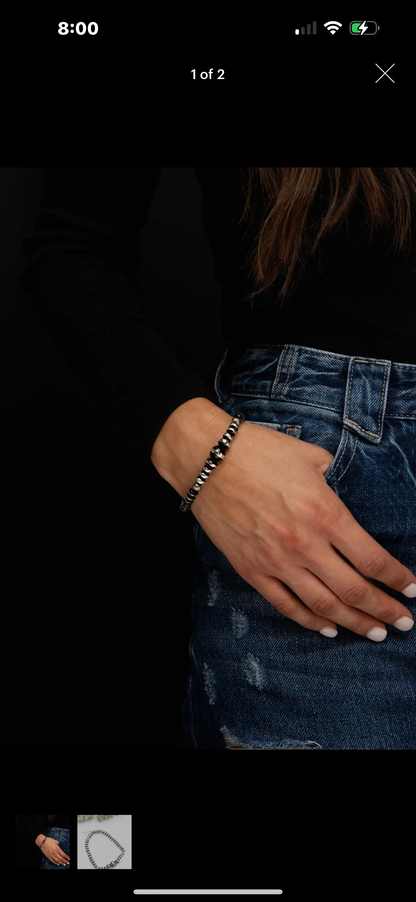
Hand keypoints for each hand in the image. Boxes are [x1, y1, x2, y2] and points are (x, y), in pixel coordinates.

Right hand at [40, 837, 69, 865]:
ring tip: (63, 864)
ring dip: (61, 863)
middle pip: (61, 858)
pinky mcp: (48, 856)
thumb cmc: (49, 840)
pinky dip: (55, 863)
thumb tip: (59, 845)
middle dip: (65, 861)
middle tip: (67, 862)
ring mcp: (51, 855)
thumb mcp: (55, 841)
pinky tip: (58, 863)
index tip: (68, 858)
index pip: (63, 854)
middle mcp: (55, 852)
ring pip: (57, 861)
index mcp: (57, 848)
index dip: (66, 857)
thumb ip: (58, 844)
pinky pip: (52, 861)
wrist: (42, 842)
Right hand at [192, 421, 415, 639]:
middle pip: (354, 590)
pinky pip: (286, 605)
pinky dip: (310, 621)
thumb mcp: (311, 457)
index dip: (397, 579)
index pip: (372, 559)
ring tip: (375, 633)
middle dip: (384, 610)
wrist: (205, 458)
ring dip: (354, 623)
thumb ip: (335, 480)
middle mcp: (304, 544)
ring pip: (324, 605)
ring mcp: (276, 561)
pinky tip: (328, 629)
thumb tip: (344, 495)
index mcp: (325, 513)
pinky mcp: (251, 569)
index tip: (411, 589)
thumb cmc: (259, 450)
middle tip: (403, 623)